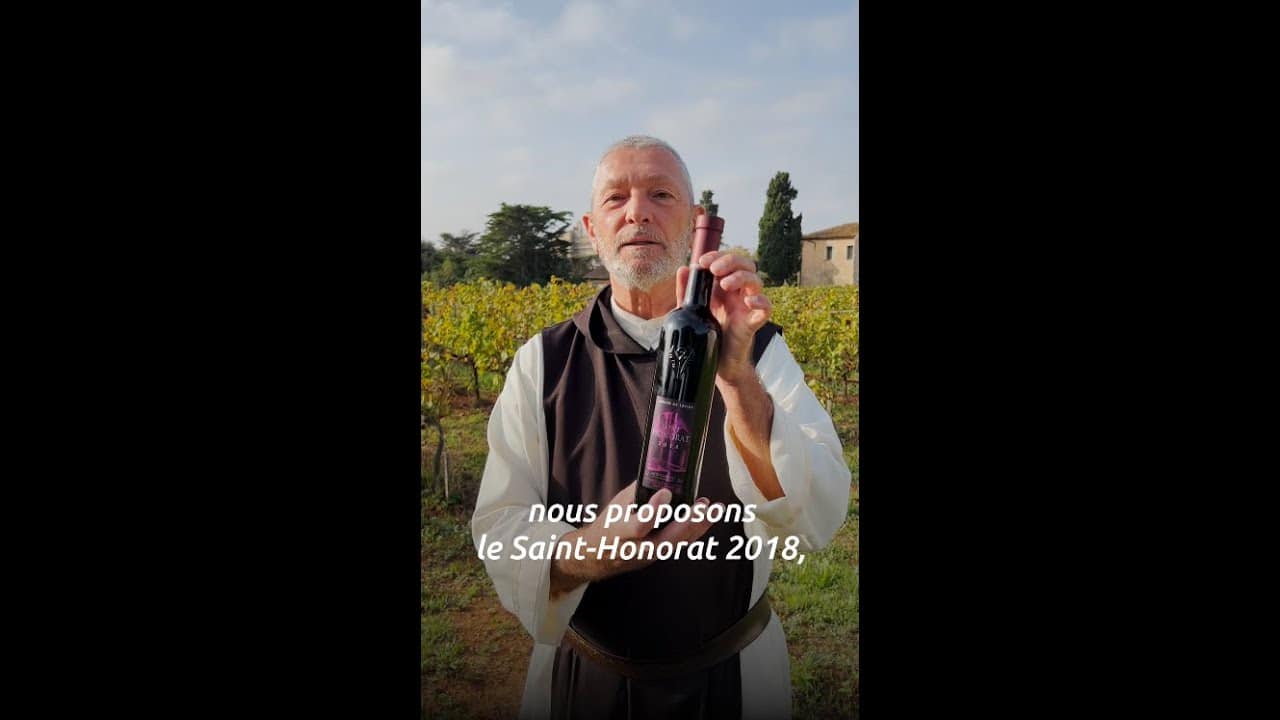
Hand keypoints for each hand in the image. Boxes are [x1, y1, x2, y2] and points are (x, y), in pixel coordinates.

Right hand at [551, 481, 719, 593]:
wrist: (598, 557)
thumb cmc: (608, 526)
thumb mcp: (616, 506)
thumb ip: (638, 492)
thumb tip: (661, 471)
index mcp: (620, 533)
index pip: (638, 526)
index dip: (653, 511)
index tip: (665, 492)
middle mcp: (637, 548)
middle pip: (666, 541)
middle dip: (689, 523)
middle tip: (705, 505)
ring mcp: (650, 556)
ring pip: (678, 544)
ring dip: (699, 526)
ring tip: (716, 509)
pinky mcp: (659, 556)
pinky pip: (680, 544)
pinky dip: (696, 530)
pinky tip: (708, 516)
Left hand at [676, 251, 772, 387]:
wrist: (719, 363)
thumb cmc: (710, 335)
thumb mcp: (693, 311)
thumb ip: (687, 292)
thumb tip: (683, 269)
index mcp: (725, 288)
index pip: (729, 262)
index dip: (718, 256)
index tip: (703, 261)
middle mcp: (739, 294)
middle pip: (746, 266)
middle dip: (731, 262)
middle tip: (715, 269)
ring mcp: (748, 307)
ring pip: (756, 281)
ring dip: (742, 277)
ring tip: (726, 284)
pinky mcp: (754, 323)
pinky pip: (766, 308)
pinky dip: (761, 301)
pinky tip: (749, 302)